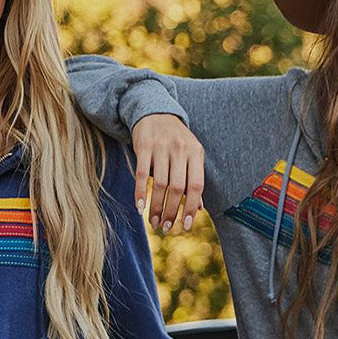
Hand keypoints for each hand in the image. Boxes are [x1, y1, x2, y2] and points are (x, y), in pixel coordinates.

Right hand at [131, 113, 205, 233]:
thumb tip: (198, 208)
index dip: (190, 207)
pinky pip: (141, 174)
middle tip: (165, 227)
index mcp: (195, 153)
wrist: (155, 112)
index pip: (196, 185)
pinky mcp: (143, 146)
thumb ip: (193, 179)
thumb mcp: (190, 155)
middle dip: (170, 211)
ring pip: (159, 184)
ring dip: (155, 206)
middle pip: (176, 188)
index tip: (185, 225)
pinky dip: (140, 193)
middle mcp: (180, 149)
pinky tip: (139, 208)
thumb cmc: (176, 139)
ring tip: (153, 222)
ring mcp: (161, 147)